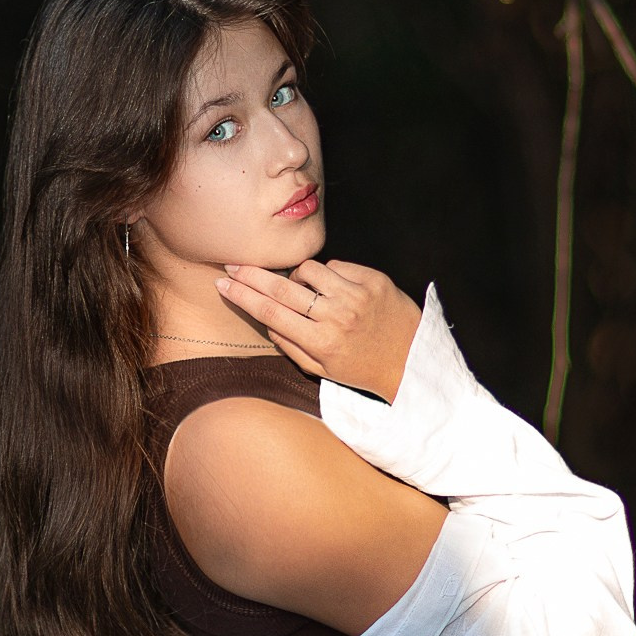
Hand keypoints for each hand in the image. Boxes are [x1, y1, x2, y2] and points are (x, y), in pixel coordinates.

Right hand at [214, 259, 421, 400]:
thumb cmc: (363, 368)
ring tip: (303, 290)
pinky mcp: (374, 279)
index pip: (270, 312)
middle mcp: (337, 316)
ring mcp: (357, 294)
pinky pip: (336, 265)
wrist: (412, 361)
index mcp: (321, 342)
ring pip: (308, 269)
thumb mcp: (322, 369)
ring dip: (297, 276)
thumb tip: (266, 319)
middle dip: (252, 274)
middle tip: (234, 265)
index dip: (242, 296)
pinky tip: (335, 290)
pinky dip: (329, 275)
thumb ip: (290, 346)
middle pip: (282, 287)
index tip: (223, 284)